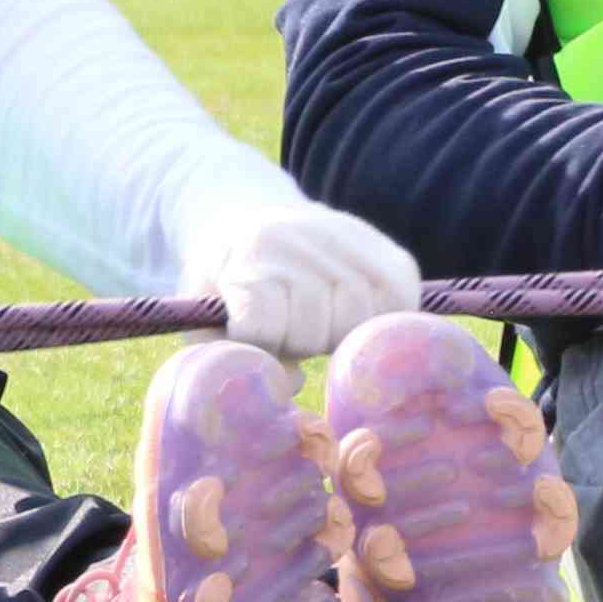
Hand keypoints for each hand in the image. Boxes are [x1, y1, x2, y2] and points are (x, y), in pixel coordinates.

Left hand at [184, 199, 420, 360]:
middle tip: (291, 325)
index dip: (259, 347)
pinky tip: (356, 316)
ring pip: (359, 321)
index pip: (260, 327)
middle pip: (312, 331)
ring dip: (339, 335)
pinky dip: (378, 323)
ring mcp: (352, 241)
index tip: (254, 333)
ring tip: (322, 318)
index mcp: (251, 251)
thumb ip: (227, 357)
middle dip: (298, 342)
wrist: (254, 217)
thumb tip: (291, 384)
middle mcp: (301, 237)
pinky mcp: (393, 256)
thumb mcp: (203, 314)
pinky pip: (399, 307)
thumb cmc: (228, 281)